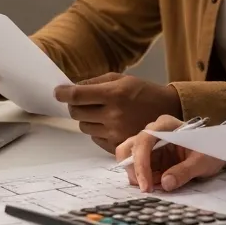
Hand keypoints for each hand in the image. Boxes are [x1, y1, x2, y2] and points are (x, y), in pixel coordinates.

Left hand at [54, 73, 181, 152]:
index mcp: (115, 94)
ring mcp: (116, 132)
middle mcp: (114, 115)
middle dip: (75, 105)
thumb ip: (95, 82)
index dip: (63, 93)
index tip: (57, 92)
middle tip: (82, 101)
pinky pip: (94, 138)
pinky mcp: (118, 145)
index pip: (78, 95)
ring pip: (84, 126)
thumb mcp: (122, 79)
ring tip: (101, 112)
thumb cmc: (143, 92)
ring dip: (87, 118)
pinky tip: (109, 123)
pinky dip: (97, 130)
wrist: (168, 111)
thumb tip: (71, 88)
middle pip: (77, 112)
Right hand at [116, 116, 225, 192]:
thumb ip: (185, 171)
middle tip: (147, 189)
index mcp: (166, 125)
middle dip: (135, 171)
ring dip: (139, 177)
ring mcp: (150, 145)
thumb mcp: (202, 161)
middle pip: (129, 149)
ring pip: (130, 160)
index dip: (141, 163)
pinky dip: (145, 180)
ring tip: (158, 186)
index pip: (144, 140)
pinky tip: (160, 184)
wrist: (217, 150)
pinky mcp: (151, 157)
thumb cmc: (211, 149)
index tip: (146, 185)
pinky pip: (139, 169)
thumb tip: (165, 184)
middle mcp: (153, 131)